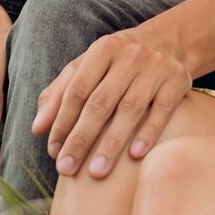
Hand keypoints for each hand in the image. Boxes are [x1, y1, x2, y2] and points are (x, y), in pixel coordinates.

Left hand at [32, 29, 193, 177]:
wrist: (170, 41)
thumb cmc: (119, 61)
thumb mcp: (88, 66)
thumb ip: (60, 93)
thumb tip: (37, 128)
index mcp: (102, 50)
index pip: (77, 89)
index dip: (63, 121)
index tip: (53, 152)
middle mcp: (129, 56)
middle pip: (100, 102)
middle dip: (81, 138)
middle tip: (67, 169)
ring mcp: (155, 68)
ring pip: (130, 109)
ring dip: (111, 143)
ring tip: (97, 172)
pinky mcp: (178, 81)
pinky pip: (162, 110)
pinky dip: (148, 133)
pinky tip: (135, 156)